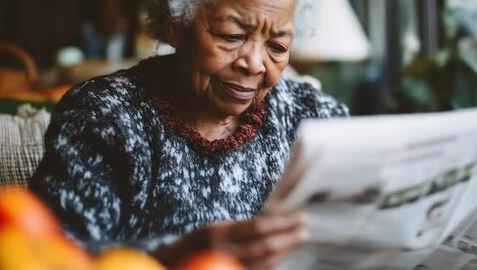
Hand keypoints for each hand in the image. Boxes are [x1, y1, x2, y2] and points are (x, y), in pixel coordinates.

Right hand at [154, 209, 308, 269]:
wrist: (170, 268)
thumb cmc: (194, 244)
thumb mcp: (213, 228)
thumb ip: (240, 225)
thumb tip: (274, 213)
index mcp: (218, 233)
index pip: (259, 226)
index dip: (283, 221)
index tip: (300, 215)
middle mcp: (222, 252)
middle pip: (266, 246)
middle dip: (289, 237)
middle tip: (306, 228)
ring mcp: (226, 267)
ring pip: (265, 263)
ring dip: (286, 250)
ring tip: (299, 238)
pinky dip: (274, 263)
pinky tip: (283, 254)